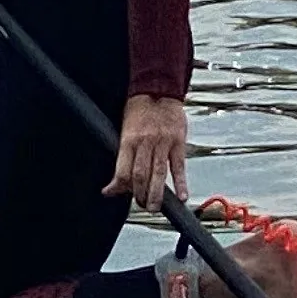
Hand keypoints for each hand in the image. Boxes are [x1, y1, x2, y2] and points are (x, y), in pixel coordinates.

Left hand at [106, 93, 188, 212]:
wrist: (158, 90)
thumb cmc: (139, 111)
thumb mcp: (124, 129)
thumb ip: (122, 155)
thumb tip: (115, 181)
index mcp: (128, 140)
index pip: (123, 170)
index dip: (119, 186)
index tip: (115, 193)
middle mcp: (145, 143)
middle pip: (141, 175)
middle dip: (139, 195)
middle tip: (141, 205)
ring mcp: (163, 143)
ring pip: (159, 173)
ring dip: (156, 194)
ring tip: (154, 207)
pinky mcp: (178, 142)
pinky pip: (179, 166)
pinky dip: (181, 183)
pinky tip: (182, 196)